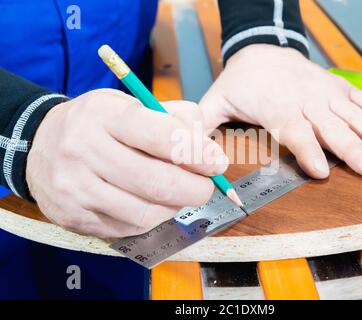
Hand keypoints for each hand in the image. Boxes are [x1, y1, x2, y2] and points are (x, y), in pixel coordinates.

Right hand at [27, 89, 227, 237]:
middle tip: (207, 187)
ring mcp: (76, 188)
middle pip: (156, 182)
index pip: (160, 136)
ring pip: (146, 211)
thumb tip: (207, 147)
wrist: (40, 145)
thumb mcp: (130, 104)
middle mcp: (84, 150)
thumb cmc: (97, 124)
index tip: (218, 163)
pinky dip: (152, 218)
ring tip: (179, 194)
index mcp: (104, 115)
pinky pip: (130, 227)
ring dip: (175, 207)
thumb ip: (173, 118)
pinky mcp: (74, 216)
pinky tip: (153, 204)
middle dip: (195, 189)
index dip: (197, 153)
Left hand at [200, 44, 361, 177]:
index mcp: (276, 107)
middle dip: (354, 148)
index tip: (323, 170)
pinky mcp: (339, 90)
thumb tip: (185, 149)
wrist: (262, 50)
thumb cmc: (241, 82)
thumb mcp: (215, 100)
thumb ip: (202, 124)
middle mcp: (306, 100)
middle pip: (332, 126)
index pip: (294, 130)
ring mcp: (326, 94)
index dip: (308, 150)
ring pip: (355, 115)